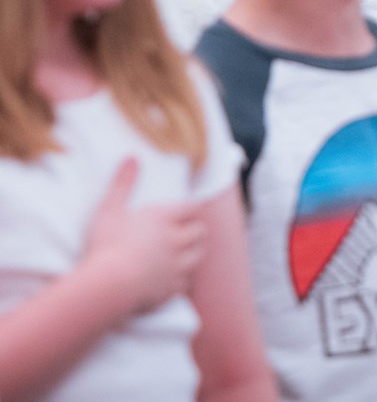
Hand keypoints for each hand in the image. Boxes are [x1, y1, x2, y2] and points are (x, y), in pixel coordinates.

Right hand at [82, 158, 206, 315]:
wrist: (109, 285)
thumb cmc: (106, 245)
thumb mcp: (109, 209)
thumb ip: (122, 183)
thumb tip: (132, 157)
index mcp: (165, 219)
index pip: (192, 208)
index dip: (193, 207)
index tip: (194, 207)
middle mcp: (177, 241)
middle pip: (200, 232)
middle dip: (197, 229)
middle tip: (192, 229)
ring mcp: (177, 266)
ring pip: (198, 256)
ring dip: (194, 252)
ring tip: (187, 252)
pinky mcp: (172, 289)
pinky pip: (184, 282)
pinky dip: (181, 279)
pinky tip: (173, 279)